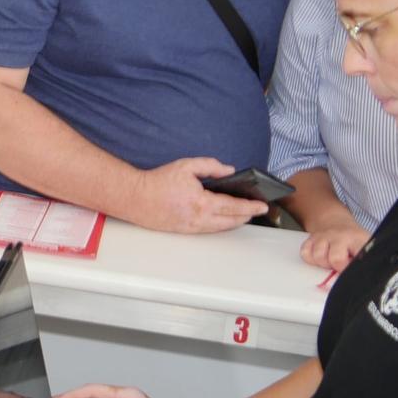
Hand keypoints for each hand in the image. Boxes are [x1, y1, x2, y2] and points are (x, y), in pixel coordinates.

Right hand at [126, 158, 269, 233]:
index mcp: (202, 202)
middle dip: (247, 216)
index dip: (251, 207)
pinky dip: (220, 226)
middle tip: (257, 212)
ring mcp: (192, 227)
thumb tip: (229, 170)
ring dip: (235, 223)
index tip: (262, 205)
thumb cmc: (158, 181)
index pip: (234, 206)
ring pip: (221, 228)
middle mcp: (199, 218)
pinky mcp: (184, 231)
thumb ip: (210, 166)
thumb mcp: (186, 166)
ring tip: (244, 216)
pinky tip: (223, 220)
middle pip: (231, 221)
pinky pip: (208, 231)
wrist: (136, 198)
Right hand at [300, 223, 367, 274]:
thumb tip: (357, 280)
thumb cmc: (352, 240)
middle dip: (337, 268)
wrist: (336, 223)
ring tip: (330, 261)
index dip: (352, 269)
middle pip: (336, 259)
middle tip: (340, 266)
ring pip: (319, 257)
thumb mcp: (365, 248)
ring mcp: (324, 236)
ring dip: (324, 263)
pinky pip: (306, 254)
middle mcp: (340, 236)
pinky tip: (320, 256)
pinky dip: (311, 259)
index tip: (351, 274)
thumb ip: (361, 263)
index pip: (357, 257)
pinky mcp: (310, 238)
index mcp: (357, 240)